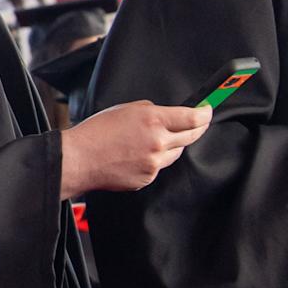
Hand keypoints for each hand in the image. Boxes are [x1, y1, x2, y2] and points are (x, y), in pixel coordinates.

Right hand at [58, 100, 210, 195]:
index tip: (207, 110)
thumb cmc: (95, 133)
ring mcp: (154, 163)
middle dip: (197, 128)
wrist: (79, 159)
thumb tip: (164, 114)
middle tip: (198, 123)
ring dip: (173, 144)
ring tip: (153, 140)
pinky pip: (160, 166)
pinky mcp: (147, 178)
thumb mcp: (124, 109)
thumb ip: (150, 110)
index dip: (205, 113)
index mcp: (153, 120)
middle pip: (192, 136)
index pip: (193, 118)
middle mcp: (158, 142)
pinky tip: (137, 155)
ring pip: (176, 152)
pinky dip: (155, 160)